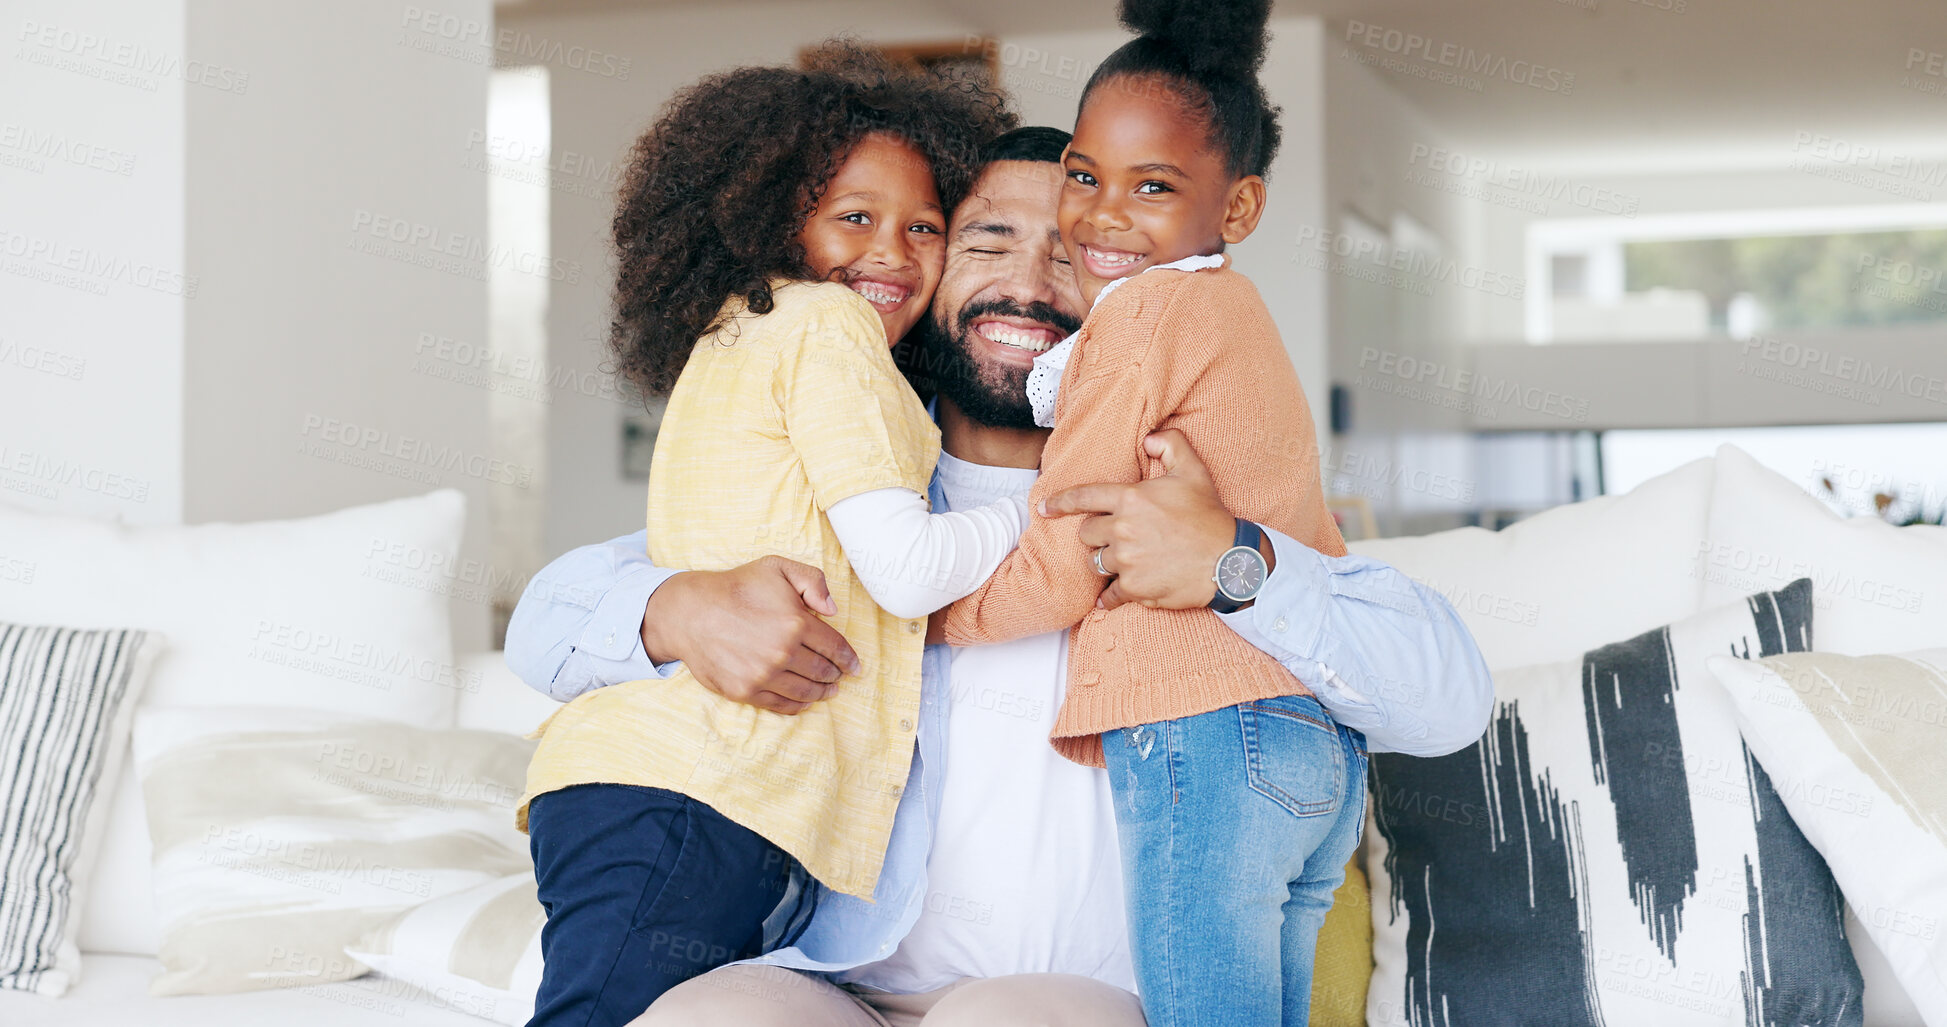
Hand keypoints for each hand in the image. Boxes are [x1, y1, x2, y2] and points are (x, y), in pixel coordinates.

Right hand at [640, 556, 861, 714]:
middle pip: (823, 672)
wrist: (690, 612)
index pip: (835, 647)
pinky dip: (797, 705)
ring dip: (821, 693)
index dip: (849, 659)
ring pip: (805, 692)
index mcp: (796, 623)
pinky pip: (780, 705)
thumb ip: (813, 581)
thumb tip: (833, 610)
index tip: (856, 667)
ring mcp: (763, 675)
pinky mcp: (745, 691)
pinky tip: (804, 701)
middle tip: (840, 677)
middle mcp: (782, 652)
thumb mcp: (777, 568)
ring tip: (828, 691)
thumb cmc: (737, 587)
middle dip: (836, 675)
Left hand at [1042, 429, 1247, 610]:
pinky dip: (1108, 597)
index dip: (1059, 502)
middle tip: (1120, 536)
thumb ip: (1171, 445)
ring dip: (1107, 561)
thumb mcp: (1195, 471)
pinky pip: (1109, 595)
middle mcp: (1123, 529)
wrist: (1229, 561)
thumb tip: (1148, 437)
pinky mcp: (1134, 588)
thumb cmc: (1210, 516)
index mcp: (1131, 498)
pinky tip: (1109, 599)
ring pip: (1096, 562)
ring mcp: (1126, 561)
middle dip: (1097, 534)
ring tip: (1128, 560)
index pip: (1083, 497)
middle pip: (1086, 533)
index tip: (1043, 508)